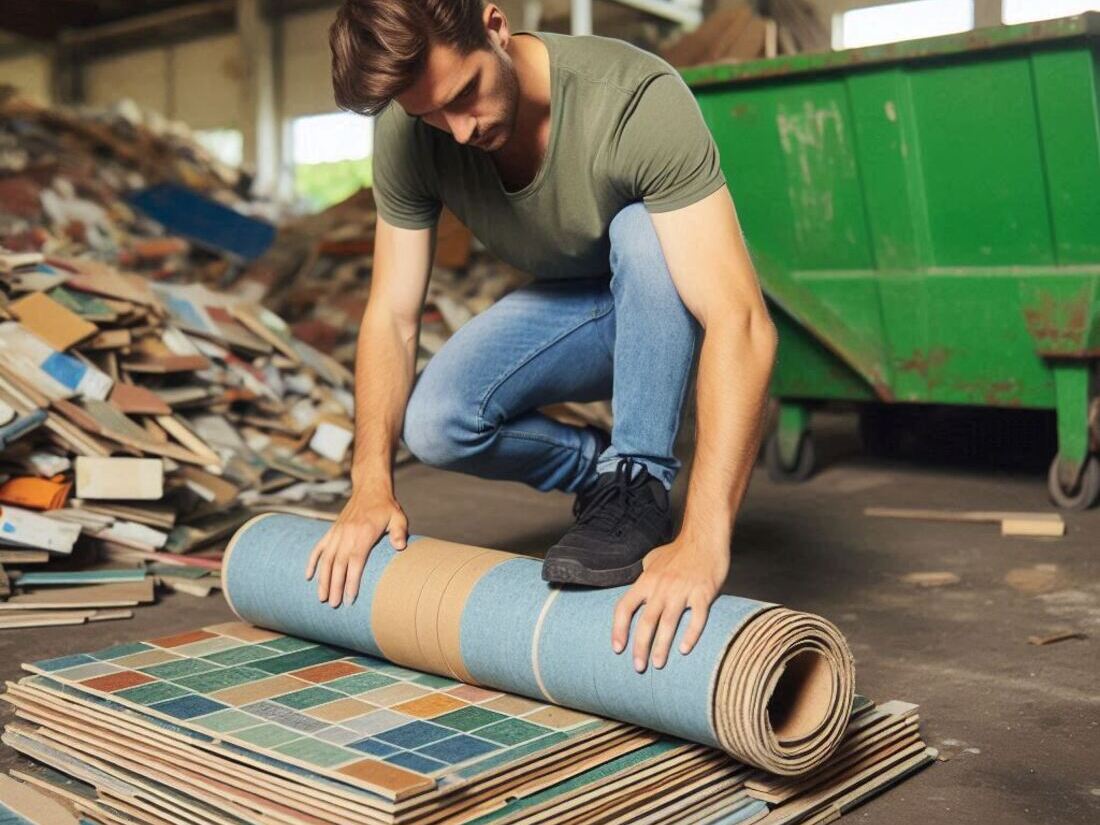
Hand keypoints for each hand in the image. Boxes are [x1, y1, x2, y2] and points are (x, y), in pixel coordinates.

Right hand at [305, 490, 407, 606]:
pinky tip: (308, 576)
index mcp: (363, 533)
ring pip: (326, 559)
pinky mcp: (332, 531)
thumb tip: (400, 546)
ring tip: (322, 598)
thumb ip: (399, 532)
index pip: (355, 561)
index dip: (351, 580)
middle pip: (338, 564)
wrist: (370, 489)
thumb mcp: (398, 517)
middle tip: (334, 605)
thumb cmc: (386, 507)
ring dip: (323, 579)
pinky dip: (312, 562)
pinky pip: (318, 548)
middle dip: (335, 586)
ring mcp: (337, 533)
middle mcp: (347, 534)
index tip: (349, 598)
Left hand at [611, 534, 728, 671]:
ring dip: (662, 646)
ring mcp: (682, 590)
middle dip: (640, 647)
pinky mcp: (703, 593)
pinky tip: (684, 650)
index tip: (617, 648)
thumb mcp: (653, 558)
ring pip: (669, 623)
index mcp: (646, 581)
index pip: (624, 607)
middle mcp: (661, 587)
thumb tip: (636, 587)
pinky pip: (697, 618)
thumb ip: (644, 575)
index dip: (618, 629)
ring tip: (658, 664)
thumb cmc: (679, 550)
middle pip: (646, 621)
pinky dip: (690, 635)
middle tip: (638, 667)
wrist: (705, 538)